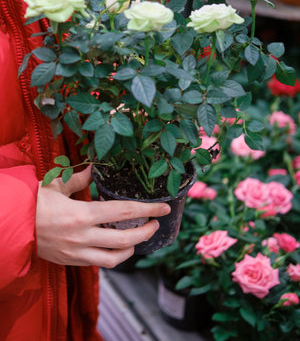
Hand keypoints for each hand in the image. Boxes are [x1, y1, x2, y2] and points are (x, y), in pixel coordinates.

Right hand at [36, 166, 169, 267]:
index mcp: (82, 214)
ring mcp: (78, 252)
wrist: (11, 225)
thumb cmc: (34, 202)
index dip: (148, 210)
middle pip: (125, 239)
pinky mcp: (72, 261)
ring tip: (138, 236)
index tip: (163, 208)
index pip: (124, 212)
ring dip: (132, 248)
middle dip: (146, 232)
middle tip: (155, 223)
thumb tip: (95, 166)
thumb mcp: (57, 184)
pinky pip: (100, 264)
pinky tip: (118, 246)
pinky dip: (114, 256)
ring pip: (115, 258)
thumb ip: (79, 177)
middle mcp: (83, 236)